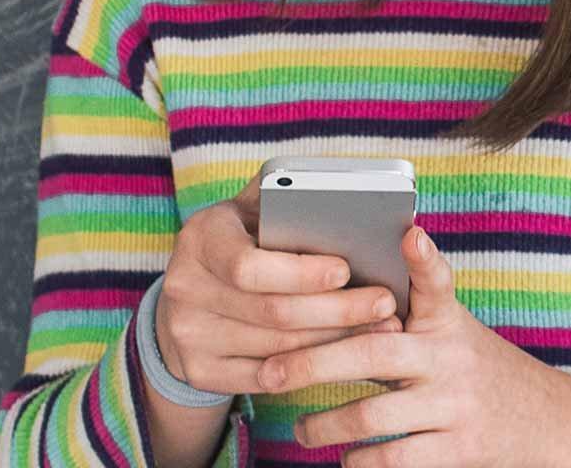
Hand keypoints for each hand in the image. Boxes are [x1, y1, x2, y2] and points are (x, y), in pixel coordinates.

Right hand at [153, 186, 400, 397]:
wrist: (190, 299)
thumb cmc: (241, 244)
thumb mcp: (250, 212)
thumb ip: (285, 197)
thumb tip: (344, 191)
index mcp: (201, 237)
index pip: (248, 264)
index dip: (301, 273)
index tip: (346, 270)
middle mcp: (184, 286)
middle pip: (273, 310)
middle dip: (338, 309)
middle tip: (385, 303)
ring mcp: (188, 334)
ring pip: (278, 347)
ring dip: (336, 341)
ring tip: (380, 328)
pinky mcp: (198, 371)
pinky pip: (267, 378)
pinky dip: (312, 370)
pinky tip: (347, 357)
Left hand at [260, 227, 570, 467]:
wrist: (549, 421)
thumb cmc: (475, 369)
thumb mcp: (454, 331)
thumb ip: (407, 311)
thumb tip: (332, 290)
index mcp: (448, 323)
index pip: (438, 283)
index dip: (425, 259)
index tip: (410, 233)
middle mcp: (453, 360)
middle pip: (374, 354)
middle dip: (312, 363)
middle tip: (270, 373)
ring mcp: (457, 406)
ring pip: (373, 416)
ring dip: (324, 425)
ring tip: (301, 428)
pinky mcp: (462, 450)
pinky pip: (394, 459)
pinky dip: (358, 461)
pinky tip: (346, 457)